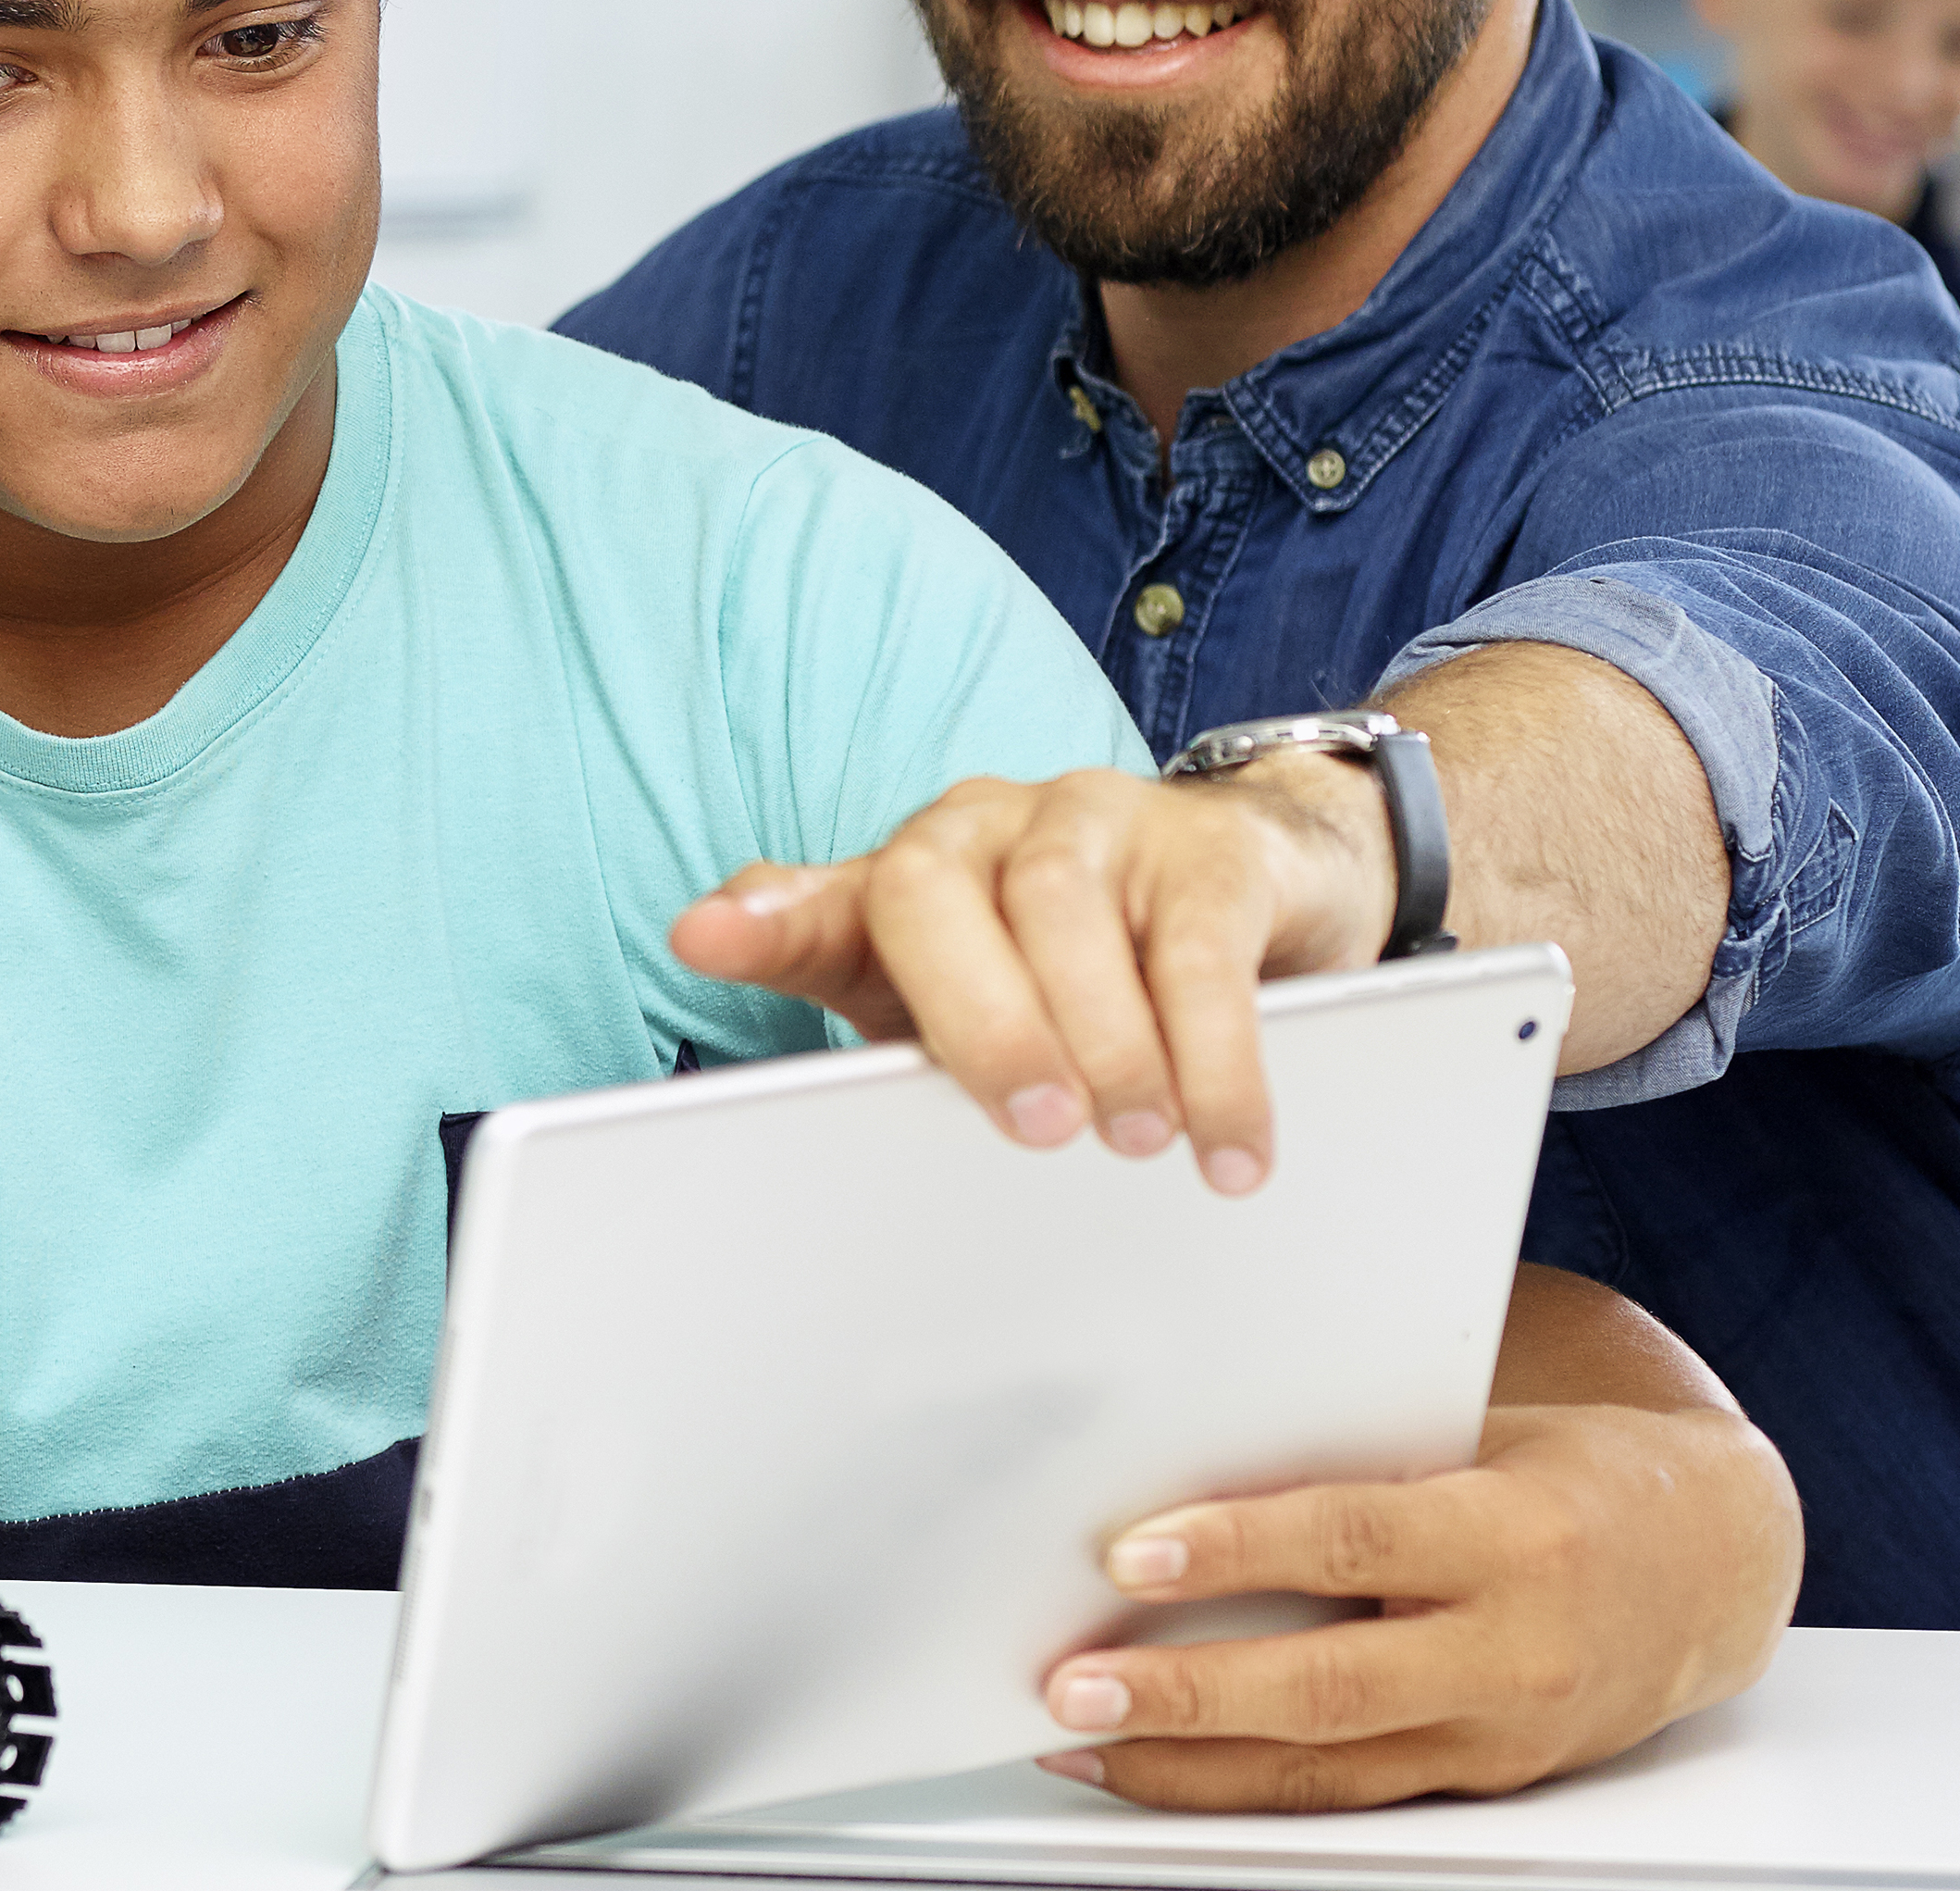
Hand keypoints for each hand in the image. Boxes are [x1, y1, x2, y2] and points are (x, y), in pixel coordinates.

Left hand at [669, 764, 1393, 1192]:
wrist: (1254, 891)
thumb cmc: (1077, 970)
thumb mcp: (969, 1017)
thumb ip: (896, 1050)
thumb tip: (813, 1135)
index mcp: (907, 882)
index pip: (817, 899)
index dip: (763, 921)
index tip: (704, 942)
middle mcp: (983, 829)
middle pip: (933, 890)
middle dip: (977, 1019)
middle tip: (1038, 1128)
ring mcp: (1092, 820)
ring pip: (1064, 907)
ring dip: (1103, 1041)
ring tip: (1136, 1138)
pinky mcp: (1206, 848)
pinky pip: (1200, 951)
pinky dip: (1216, 1061)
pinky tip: (1223, 1140)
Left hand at [1036, 1395, 1798, 1808]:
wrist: (1717, 1567)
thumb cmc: (1578, 1478)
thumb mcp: (1486, 1437)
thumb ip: (1361, 1462)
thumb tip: (1182, 1466)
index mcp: (1517, 1534)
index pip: (1356, 1540)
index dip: (1238, 1549)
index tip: (1132, 1553)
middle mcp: (1515, 1649)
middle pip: (1329, 1686)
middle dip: (1187, 1692)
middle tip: (1072, 1684)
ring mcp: (1500, 1733)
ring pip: (1325, 1769)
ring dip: (1187, 1764)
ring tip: (1077, 1742)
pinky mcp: (1482, 1781)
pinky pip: (1345, 1796)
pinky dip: (1238, 1786)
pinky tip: (1154, 1767)